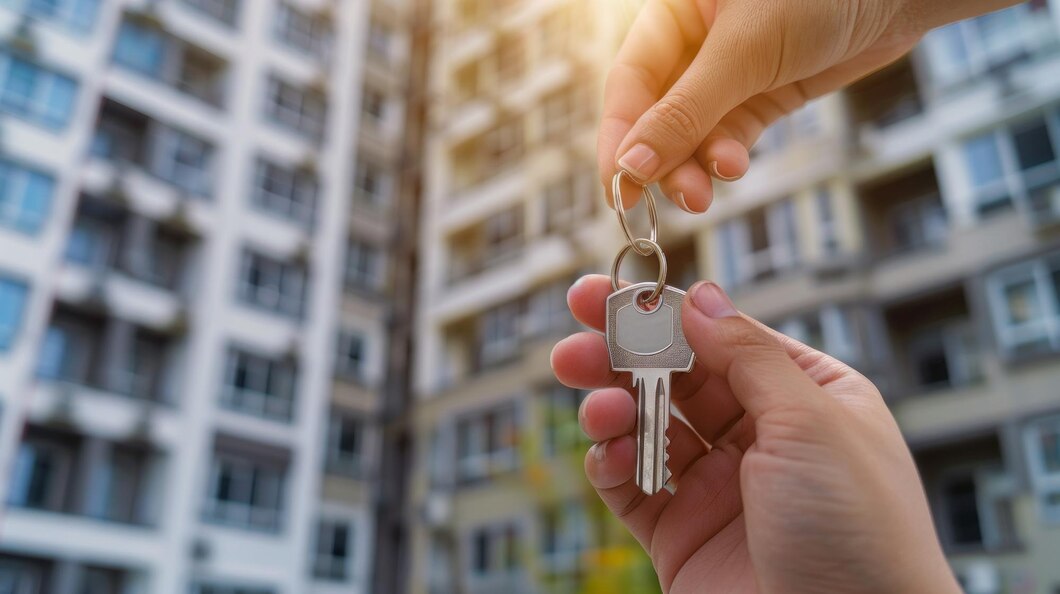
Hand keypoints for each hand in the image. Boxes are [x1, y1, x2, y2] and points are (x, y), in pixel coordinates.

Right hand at [551, 275, 959, 592]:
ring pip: (647, 429)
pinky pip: (632, 488)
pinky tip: (607, 454)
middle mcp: (760, 438)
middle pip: (675, 379)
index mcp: (806, 398)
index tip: (609, 295)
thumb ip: (748, 355)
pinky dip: (610, 465)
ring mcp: (719, 488)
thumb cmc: (860, 532)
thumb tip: (701, 298)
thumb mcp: (812, 422)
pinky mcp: (682, 537)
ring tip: (595, 406)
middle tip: (573, 341)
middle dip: (621, 356)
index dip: (664, 314)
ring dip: (611, 408)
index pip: (722, 339)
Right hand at [599, 0, 1017, 212]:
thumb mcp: (746, 51)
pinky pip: (730, 132)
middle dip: (665, 161)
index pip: (628, 83)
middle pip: (658, 114)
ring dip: (696, 166)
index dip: (620, 139)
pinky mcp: (763, 89)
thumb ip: (686, 111)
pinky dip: (728, 154)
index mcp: (672, 12)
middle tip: (679, 200)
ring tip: (704, 196)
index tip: (618, 189)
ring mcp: (729, 68)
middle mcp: (692, 39)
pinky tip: (732, 167)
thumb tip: (632, 166)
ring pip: (694, 131)